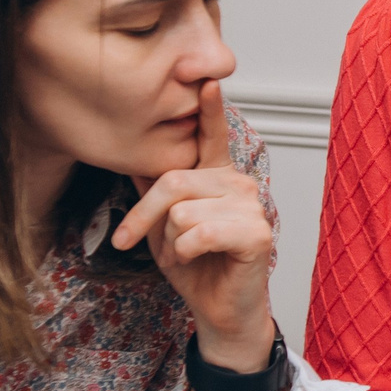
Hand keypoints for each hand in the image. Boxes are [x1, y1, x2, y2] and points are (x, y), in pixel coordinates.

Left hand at [111, 81, 274, 361]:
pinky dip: (186, 253)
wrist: (219, 311)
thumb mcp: (161, 226)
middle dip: (144, 216)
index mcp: (217, 176)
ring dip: (170, 241)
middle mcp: (237, 182)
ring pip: (182, 209)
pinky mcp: (257, 232)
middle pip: (172, 180)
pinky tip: (199, 260)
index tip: (207, 80)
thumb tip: (134, 157)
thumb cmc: (196, 268)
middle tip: (133, 240)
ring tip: (184, 254)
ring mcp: (251, 205)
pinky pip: (198, 232)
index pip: (212, 134)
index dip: (209, 108)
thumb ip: (153, 191)